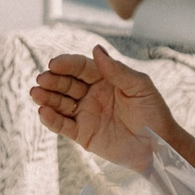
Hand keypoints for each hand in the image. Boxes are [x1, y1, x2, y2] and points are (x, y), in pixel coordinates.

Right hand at [31, 44, 176, 169]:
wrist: (158, 145)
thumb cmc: (153, 112)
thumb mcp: (140, 87)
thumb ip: (117, 70)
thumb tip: (96, 49)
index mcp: (105, 78)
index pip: (81, 67)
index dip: (67, 64)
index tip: (54, 64)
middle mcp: (91, 94)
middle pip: (66, 83)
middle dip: (53, 80)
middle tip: (42, 79)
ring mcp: (85, 114)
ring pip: (60, 103)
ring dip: (47, 98)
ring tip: (36, 94)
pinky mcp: (83, 134)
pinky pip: (63, 126)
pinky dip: (51, 120)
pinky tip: (43, 112)